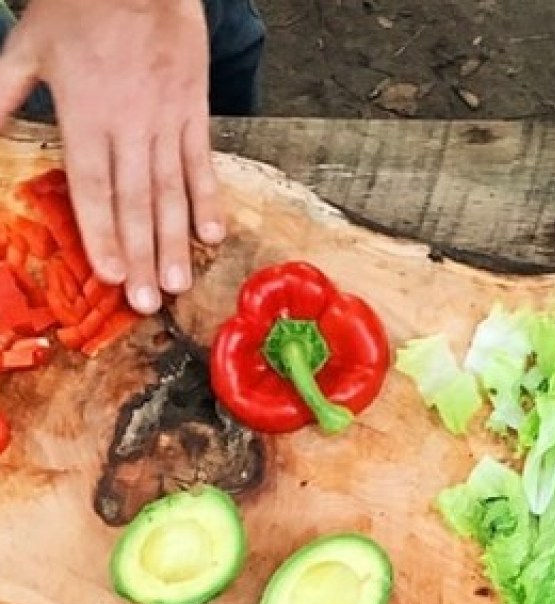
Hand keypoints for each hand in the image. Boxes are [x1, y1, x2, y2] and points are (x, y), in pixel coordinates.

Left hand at [0, 0, 223, 311]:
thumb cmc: (78, 6)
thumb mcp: (29, 46)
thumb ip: (4, 94)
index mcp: (85, 113)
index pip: (93, 186)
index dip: (101, 232)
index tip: (110, 274)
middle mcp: (128, 125)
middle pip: (135, 201)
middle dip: (142, 255)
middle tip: (148, 302)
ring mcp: (165, 121)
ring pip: (171, 192)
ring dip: (175, 241)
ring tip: (178, 283)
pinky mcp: (193, 112)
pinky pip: (201, 164)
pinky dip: (208, 200)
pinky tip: (212, 234)